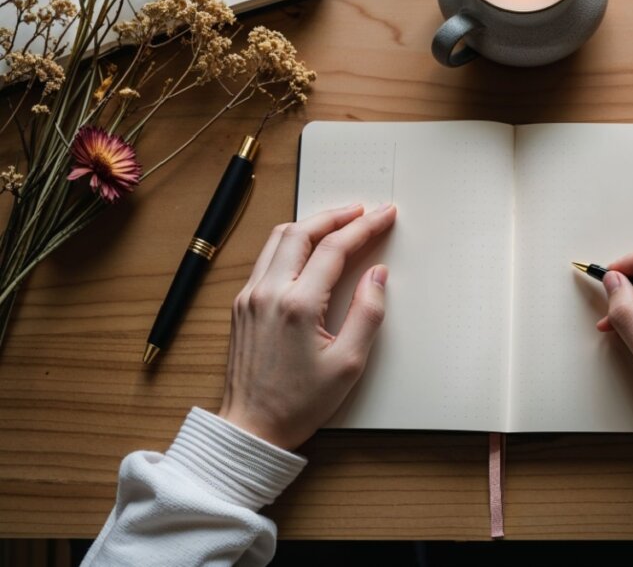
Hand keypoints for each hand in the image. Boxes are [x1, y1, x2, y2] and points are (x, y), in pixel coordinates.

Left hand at [218, 204, 396, 449]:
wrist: (251, 427)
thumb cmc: (299, 403)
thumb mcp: (348, 364)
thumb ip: (367, 314)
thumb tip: (377, 275)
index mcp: (297, 306)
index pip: (334, 249)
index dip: (364, 227)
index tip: (384, 215)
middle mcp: (268, 293)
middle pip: (302, 232)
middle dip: (336, 216)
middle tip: (363, 210)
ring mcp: (250, 296)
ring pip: (279, 239)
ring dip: (311, 225)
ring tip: (338, 223)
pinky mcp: (241, 305)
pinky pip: (267, 258)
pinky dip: (291, 242)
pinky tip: (308, 249)